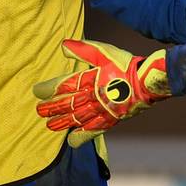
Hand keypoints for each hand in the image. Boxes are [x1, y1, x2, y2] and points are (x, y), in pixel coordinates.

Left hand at [34, 40, 169, 147]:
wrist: (147, 82)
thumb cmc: (125, 65)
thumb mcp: (104, 52)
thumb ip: (82, 50)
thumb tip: (63, 46)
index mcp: (89, 79)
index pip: (62, 86)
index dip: (48, 89)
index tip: (37, 91)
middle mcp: (91, 97)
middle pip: (66, 105)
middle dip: (51, 108)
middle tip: (39, 111)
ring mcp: (100, 111)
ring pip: (76, 119)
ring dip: (61, 122)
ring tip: (50, 125)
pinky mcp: (110, 121)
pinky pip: (92, 131)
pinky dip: (81, 136)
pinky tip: (71, 140)